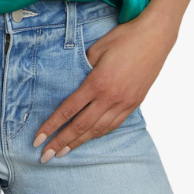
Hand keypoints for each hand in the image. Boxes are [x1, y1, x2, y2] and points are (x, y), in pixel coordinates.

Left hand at [32, 8, 178, 161]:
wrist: (155, 37)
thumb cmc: (125, 37)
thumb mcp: (98, 47)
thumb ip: (83, 65)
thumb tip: (74, 80)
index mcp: (97, 83)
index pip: (68, 110)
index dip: (52, 126)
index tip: (38, 139)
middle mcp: (110, 98)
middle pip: (81, 126)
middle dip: (61, 143)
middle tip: (45, 156)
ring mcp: (124, 103)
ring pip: (98, 130)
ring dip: (79, 142)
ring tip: (64, 152)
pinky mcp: (135, 103)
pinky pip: (114, 124)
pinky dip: (99, 134)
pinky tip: (90, 138)